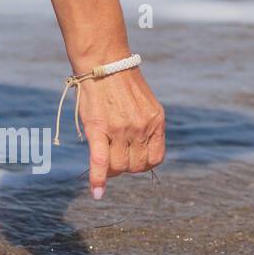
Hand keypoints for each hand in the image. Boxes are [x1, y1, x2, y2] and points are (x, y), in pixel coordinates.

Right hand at [76, 68, 164, 198]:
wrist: (104, 61)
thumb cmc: (121, 83)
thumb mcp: (144, 104)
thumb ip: (145, 127)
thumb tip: (137, 152)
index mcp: (156, 121)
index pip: (155, 159)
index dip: (142, 165)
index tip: (132, 160)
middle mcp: (141, 127)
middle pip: (135, 166)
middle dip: (125, 166)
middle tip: (114, 156)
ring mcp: (121, 129)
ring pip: (119, 166)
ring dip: (112, 169)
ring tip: (104, 159)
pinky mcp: (98, 129)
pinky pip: (100, 161)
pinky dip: (98, 179)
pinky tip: (97, 193)